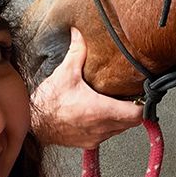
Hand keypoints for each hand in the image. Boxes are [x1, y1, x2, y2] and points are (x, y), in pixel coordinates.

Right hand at [30, 27, 142, 148]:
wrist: (32, 124)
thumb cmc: (47, 103)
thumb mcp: (65, 73)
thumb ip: (78, 51)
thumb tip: (80, 32)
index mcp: (101, 110)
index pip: (137, 114)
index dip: (143, 104)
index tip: (142, 95)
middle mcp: (101, 128)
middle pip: (131, 122)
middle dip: (132, 109)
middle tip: (129, 95)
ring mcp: (95, 138)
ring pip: (119, 129)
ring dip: (120, 118)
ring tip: (114, 103)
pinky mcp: (87, 143)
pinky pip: (106, 135)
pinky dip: (107, 126)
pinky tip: (99, 114)